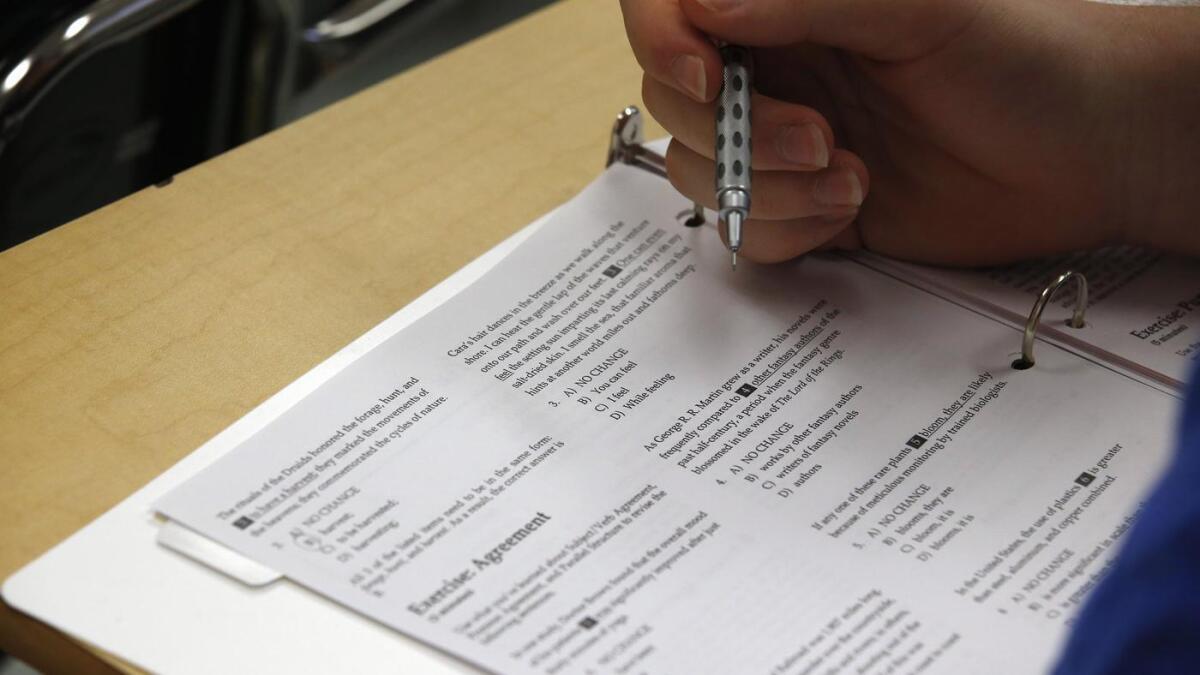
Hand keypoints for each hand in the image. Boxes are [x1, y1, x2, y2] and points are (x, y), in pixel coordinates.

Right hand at [620, 0, 1195, 264]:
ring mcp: (780, 144)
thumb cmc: (1020, 57)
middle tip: (818, 137)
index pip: (672, 8)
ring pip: (701, 174)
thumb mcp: (918, 9)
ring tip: (849, 177)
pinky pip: (743, 233)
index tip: (707, 78)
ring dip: (765, 190)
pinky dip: (786, 231)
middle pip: (675, 103)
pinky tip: (850, 209)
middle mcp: (774, 68)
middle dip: (736, 133)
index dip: (664, 42)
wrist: (1085, 153)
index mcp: (788, 5)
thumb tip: (704, 6)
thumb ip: (806, 0)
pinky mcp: (801, 210)